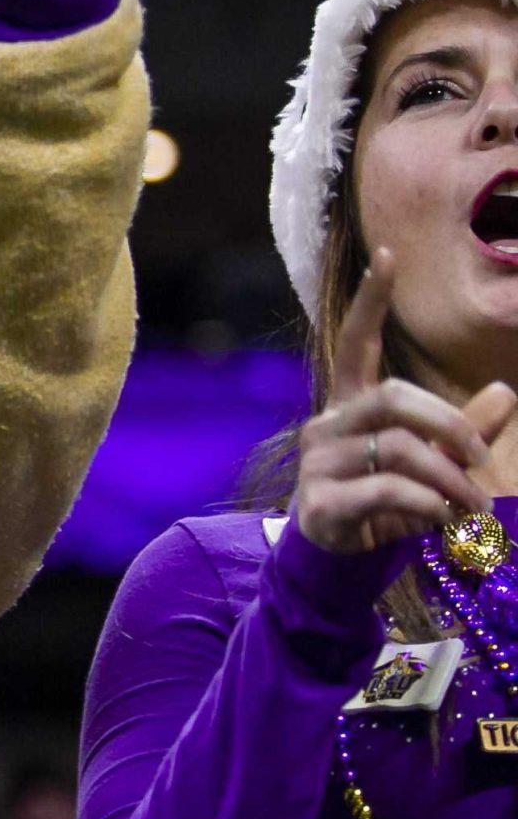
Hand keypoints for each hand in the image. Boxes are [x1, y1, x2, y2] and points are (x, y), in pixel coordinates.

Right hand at [292, 249, 513, 553]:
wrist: (339, 563)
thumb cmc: (387, 505)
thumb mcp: (432, 466)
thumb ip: (465, 433)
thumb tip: (506, 392)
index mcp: (350, 407)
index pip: (354, 342)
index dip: (371, 300)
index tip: (387, 255)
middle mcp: (327, 425)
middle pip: (392, 396)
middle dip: (450, 425)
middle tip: (486, 462)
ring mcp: (318, 463)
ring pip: (397, 448)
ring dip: (452, 479)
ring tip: (477, 506)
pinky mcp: (321, 502)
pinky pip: (387, 491)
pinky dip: (428, 505)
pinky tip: (441, 519)